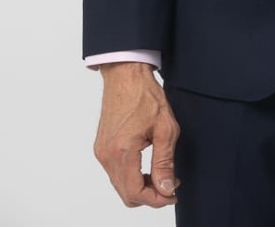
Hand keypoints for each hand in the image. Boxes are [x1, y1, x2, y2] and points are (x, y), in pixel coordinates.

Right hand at [93, 62, 180, 207]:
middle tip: (170, 184)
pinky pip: (115, 173)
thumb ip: (164, 162)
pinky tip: (146, 164)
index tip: (172, 193)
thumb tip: (166, 188)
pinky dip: (131, 176)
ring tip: (160, 173)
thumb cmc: (145, 94)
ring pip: (120, 185)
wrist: (125, 74)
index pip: (136, 193)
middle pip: (126, 194)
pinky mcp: (101, 147)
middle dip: (150, 195)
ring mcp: (101, 152)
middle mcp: (106, 155)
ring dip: (140, 186)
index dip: (156, 199)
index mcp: (122, 151)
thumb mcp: (165, 128)